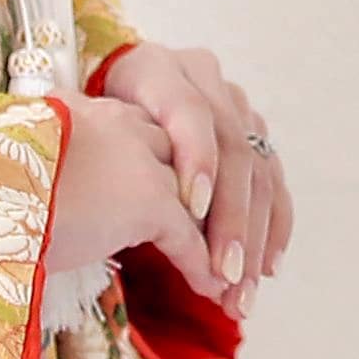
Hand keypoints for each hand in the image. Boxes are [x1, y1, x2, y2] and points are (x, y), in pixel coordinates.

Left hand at [86, 41, 294, 306]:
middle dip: (231, 219)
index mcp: (156, 69)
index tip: (191, 211)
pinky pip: (273, 182)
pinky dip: (272, 227)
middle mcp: (204, 79)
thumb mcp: (85, 134)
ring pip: (259, 171)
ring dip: (253, 237)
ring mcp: (234, 104)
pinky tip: (267, 267)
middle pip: (233, 149)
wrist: (99, 96)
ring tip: (241, 289)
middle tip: (225, 274)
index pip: (188, 111)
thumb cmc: (85, 128)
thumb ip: (100, 157)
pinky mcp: (252, 132)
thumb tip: (99, 214)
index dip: (195, 159)